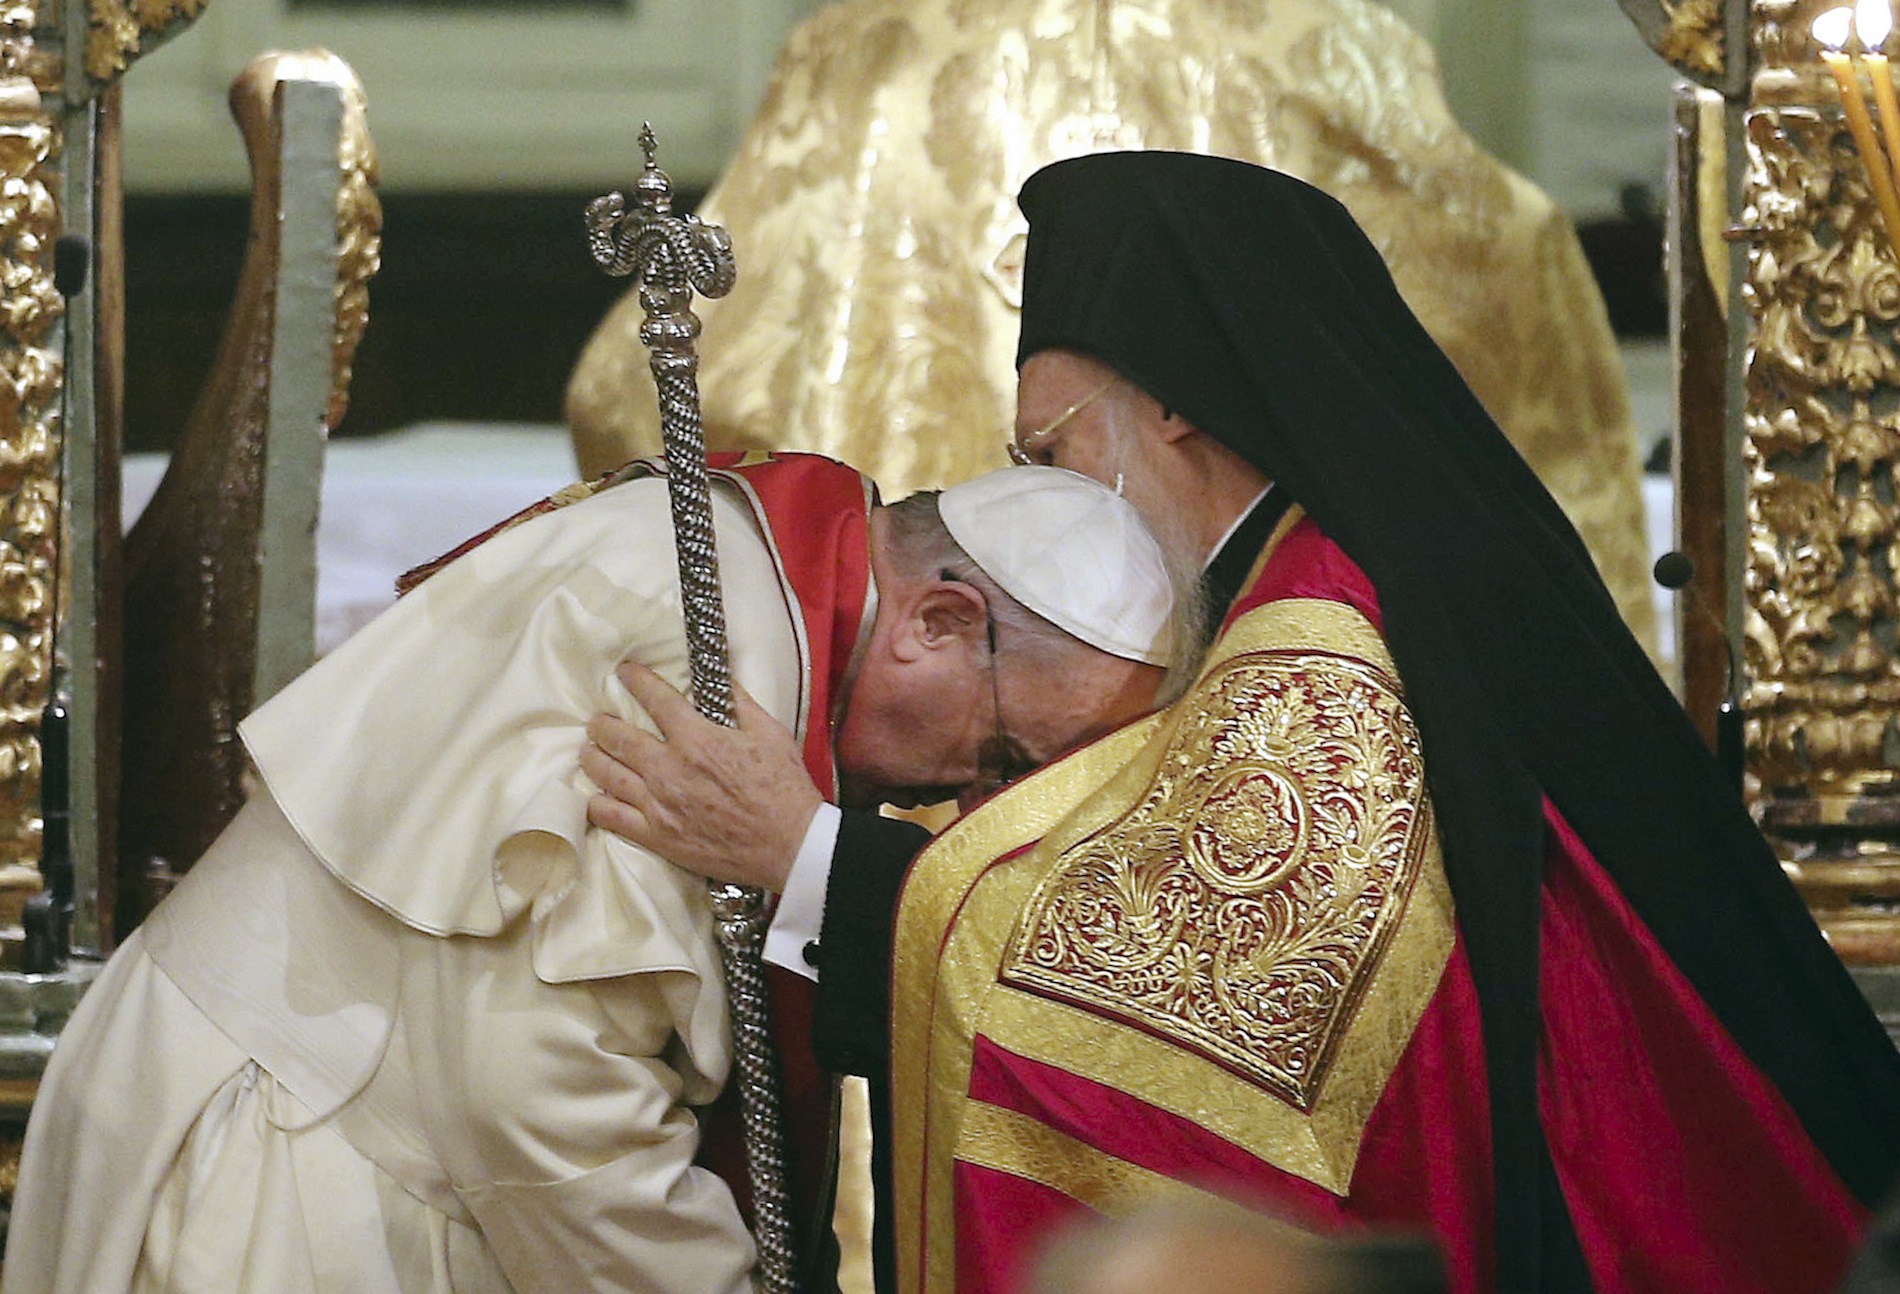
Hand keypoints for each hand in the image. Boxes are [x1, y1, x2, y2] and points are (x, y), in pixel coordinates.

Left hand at [582, 659, 822, 891]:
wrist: (789, 843)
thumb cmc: (783, 786)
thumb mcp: (769, 732)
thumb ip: (739, 701)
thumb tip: (719, 674)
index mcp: (696, 738)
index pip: (655, 699)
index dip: (636, 680)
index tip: (624, 672)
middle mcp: (669, 768)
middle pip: (619, 738)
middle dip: (603, 725)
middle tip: (597, 721)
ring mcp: (658, 804)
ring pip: (608, 774)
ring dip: (593, 758)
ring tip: (588, 751)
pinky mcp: (657, 835)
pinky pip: (612, 817)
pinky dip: (597, 803)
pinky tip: (594, 796)